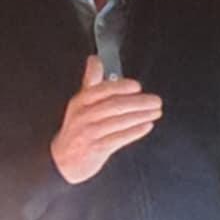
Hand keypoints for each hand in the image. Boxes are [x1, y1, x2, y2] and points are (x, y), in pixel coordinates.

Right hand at [50, 54, 162, 185]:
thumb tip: (95, 59)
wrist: (63, 160)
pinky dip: (135, 132)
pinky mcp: (97, 149)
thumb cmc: (77, 128)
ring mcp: (90, 133)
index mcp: (81, 102)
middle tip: (155, 100)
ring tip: (155, 112)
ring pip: (119, 122)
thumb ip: (91, 81)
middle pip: (114, 106)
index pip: (101, 90)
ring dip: (141, 116)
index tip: (137, 86)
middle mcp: (84, 116)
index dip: (120, 87)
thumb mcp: (80, 103)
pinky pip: (119, 139)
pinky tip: (146, 126)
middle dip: (138, 103)